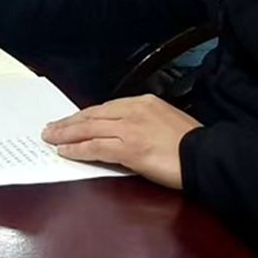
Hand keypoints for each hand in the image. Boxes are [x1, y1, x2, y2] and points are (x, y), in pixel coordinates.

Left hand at [42, 95, 201, 188]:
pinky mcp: (129, 148)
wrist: (207, 155)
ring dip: (66, 134)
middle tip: (50, 128)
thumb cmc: (191, 143)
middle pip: (92, 115)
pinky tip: (65, 151)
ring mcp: (130, 129)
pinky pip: (95, 147)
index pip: (105, 108)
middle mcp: (133, 111)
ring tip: (50, 138)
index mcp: (143, 102)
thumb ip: (145, 121)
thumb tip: (127, 131)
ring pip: (89, 129)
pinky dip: (77, 149)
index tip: (71, 120)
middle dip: (69, 123)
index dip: (84, 115)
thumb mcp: (166, 121)